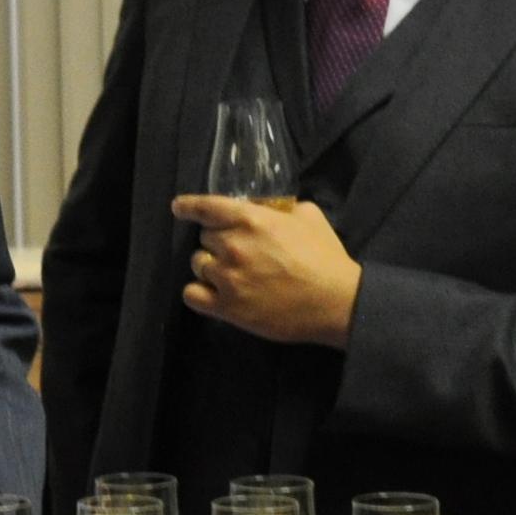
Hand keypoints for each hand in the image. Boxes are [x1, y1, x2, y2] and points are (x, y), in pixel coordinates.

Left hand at [170, 192, 362, 347]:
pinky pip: (192, 295)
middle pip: (205, 237)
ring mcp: (227, 278)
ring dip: (210, 266)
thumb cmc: (325, 257)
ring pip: (198, 264)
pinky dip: (198, 291)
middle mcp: (232, 246)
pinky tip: (212, 292)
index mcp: (250, 219)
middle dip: (218, 241)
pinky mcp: (227, 308)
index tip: (179, 207)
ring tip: (230, 273)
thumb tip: (270, 208)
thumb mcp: (308, 216)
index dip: (189, 206)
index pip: (205, 207)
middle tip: (239, 251)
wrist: (336, 302)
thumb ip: (282, 208)